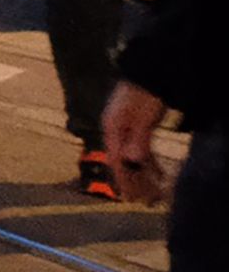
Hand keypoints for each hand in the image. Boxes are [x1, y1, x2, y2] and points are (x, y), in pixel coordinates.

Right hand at [102, 81, 169, 205]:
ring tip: (155, 193)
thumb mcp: (143, 116)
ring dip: (143, 176)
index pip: (115, 160)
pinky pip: (141, 151)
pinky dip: (149, 164)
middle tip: (147, 202)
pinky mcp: (137, 127)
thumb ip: (137, 138)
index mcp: (112, 126)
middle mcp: (115, 129)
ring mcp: (126, 128)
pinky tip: (159, 174)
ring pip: (133, 158)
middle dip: (134, 182)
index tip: (132, 199)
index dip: (123, 180)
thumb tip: (130, 161)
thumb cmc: (147, 92)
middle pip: (123, 162)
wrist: (153, 70)